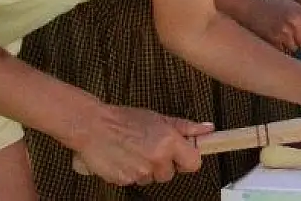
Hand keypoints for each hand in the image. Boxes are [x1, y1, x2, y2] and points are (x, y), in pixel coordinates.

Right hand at [70, 105, 212, 185]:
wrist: (92, 126)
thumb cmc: (125, 120)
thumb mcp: (159, 119)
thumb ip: (185, 127)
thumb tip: (208, 129)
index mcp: (169, 142)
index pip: (194, 163)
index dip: (188, 159)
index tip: (182, 154)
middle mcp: (157, 159)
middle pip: (171, 174)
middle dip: (164, 164)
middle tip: (151, 148)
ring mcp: (140, 172)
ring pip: (152, 178)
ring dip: (147, 169)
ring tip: (135, 151)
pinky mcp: (124, 181)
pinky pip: (135, 181)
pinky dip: (131, 172)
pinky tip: (124, 158)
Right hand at [240, 0, 300, 51]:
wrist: (248, 6)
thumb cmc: (273, 5)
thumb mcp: (295, 5)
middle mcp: (293, 24)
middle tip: (295, 32)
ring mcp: (281, 35)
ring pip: (295, 49)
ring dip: (291, 44)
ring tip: (282, 33)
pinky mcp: (271, 43)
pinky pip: (283, 52)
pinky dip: (280, 47)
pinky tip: (274, 37)